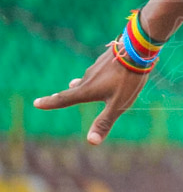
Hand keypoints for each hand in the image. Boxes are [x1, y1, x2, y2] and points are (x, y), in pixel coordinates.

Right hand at [33, 44, 149, 144]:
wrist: (137, 49)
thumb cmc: (128, 79)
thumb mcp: (118, 105)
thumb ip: (104, 122)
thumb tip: (91, 142)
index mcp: (87, 90)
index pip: (63, 99)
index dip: (49, 102)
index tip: (36, 103)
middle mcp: (88, 78)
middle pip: (76, 88)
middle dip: (68, 94)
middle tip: (55, 97)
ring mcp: (96, 66)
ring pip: (88, 78)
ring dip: (84, 83)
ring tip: (75, 84)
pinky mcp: (106, 58)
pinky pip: (100, 69)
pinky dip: (99, 74)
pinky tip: (104, 71)